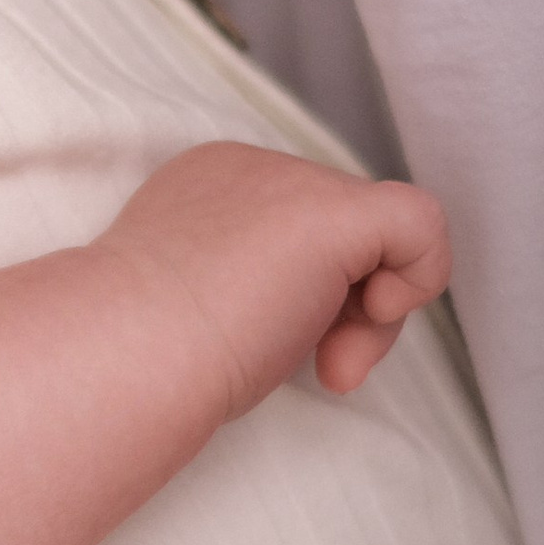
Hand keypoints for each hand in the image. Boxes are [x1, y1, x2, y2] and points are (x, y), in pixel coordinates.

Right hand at [100, 141, 451, 405]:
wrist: (121, 353)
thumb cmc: (143, 360)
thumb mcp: (197, 314)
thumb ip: (250, 295)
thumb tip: (316, 321)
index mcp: (202, 192)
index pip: (294, 236)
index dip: (308, 305)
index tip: (276, 357)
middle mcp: (247, 172)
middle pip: (343, 239)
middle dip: (347, 317)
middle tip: (324, 372)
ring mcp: (288, 183)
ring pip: (383, 241)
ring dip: (372, 321)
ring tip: (331, 367)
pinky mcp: (334, 210)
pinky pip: (422, 223)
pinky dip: (421, 276)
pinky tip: (375, 314)